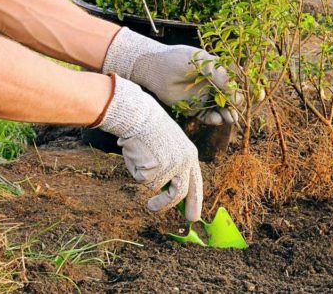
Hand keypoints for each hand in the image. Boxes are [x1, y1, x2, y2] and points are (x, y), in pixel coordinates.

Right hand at [95, 75, 202, 220]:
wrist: (140, 115)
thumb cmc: (151, 130)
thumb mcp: (170, 147)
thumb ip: (173, 168)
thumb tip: (169, 193)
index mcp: (191, 156)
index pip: (196, 184)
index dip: (195, 202)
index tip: (193, 216)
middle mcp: (184, 163)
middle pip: (180, 194)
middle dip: (167, 206)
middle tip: (153, 210)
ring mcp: (170, 167)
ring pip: (156, 188)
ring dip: (147, 183)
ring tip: (141, 167)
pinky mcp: (155, 169)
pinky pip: (142, 180)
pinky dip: (136, 171)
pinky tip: (137, 155)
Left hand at [102, 28, 241, 124]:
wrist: (155, 68)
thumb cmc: (180, 60)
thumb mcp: (205, 64)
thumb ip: (222, 78)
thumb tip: (238, 95)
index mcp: (219, 71)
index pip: (239, 81)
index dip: (249, 90)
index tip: (258, 96)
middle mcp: (213, 85)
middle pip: (232, 98)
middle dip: (238, 106)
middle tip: (241, 111)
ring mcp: (204, 97)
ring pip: (222, 109)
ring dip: (228, 114)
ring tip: (230, 118)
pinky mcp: (193, 108)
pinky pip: (208, 117)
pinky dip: (214, 119)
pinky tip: (217, 119)